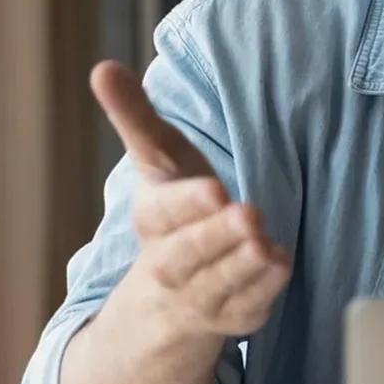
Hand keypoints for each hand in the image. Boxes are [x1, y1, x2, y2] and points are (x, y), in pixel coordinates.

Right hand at [91, 60, 291, 340]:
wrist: (167, 289)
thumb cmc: (173, 209)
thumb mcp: (158, 160)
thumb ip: (136, 117)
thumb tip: (103, 68)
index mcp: (152, 219)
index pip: (164, 213)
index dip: (188, 203)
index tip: (215, 190)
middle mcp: (169, 262)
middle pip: (188, 254)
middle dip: (217, 236)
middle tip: (248, 214)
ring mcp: (200, 294)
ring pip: (219, 284)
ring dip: (244, 266)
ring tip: (266, 245)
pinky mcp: (232, 315)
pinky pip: (248, 307)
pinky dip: (263, 291)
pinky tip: (280, 265)